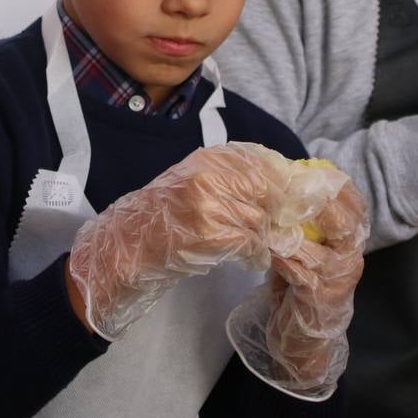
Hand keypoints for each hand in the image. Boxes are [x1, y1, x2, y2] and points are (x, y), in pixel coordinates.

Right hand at [67, 143, 285, 339]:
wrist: (127, 246)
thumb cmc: (163, 217)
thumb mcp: (196, 183)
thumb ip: (234, 179)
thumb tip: (284, 186)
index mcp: (209, 159)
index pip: (265, 162)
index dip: (283, 183)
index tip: (291, 199)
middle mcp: (210, 175)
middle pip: (269, 193)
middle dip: (277, 215)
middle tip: (275, 229)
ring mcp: (210, 204)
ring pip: (262, 221)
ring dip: (265, 238)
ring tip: (256, 247)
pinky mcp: (211, 233)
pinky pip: (251, 243)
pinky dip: (255, 255)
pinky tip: (248, 259)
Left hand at [230, 176, 367, 398]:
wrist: (303, 337)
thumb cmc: (299, 284)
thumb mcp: (301, 246)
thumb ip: (297, 220)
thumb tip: (279, 181)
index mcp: (349, 239)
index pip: (354, 204)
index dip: (334, 185)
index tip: (309, 169)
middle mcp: (351, 257)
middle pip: (347, 223)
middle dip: (319, 204)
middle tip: (292, 189)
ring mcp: (339, 281)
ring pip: (322, 251)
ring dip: (293, 235)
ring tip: (270, 220)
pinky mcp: (321, 300)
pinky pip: (304, 275)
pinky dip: (285, 261)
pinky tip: (269, 252)